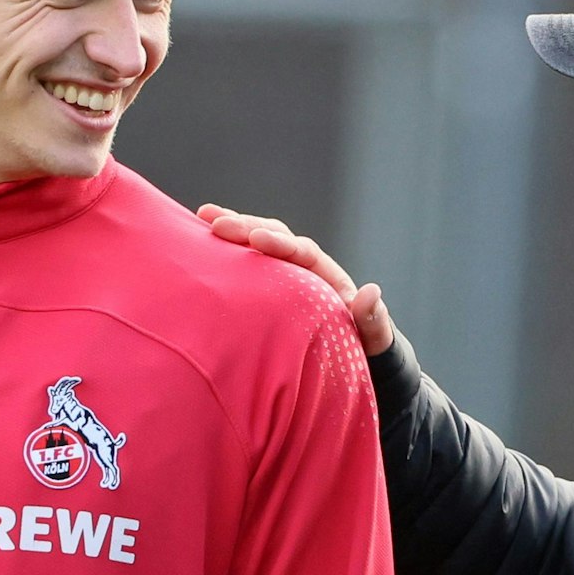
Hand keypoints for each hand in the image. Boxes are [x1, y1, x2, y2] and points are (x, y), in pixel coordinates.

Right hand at [197, 205, 394, 355]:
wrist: (355, 357)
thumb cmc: (365, 350)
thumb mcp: (374, 340)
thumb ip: (373, 320)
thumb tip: (371, 291)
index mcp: (326, 276)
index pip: (302, 251)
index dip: (279, 244)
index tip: (255, 239)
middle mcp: (303, 268)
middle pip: (275, 238)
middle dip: (247, 228)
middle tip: (216, 223)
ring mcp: (282, 276)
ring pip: (256, 246)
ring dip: (233, 230)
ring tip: (202, 217)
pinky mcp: (265, 288)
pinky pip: (245, 265)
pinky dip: (226, 252)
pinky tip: (198, 241)